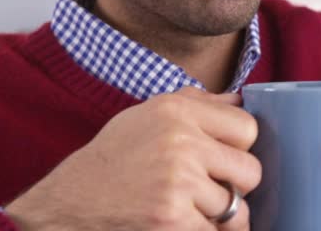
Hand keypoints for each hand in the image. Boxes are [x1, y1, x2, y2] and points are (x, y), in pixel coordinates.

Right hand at [5, 87, 260, 230]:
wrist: (70, 203)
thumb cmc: (115, 157)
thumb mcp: (149, 114)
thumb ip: (198, 103)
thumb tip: (240, 101)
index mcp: (177, 110)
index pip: (248, 129)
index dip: (240, 148)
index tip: (223, 158)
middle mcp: (180, 141)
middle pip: (251, 171)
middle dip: (236, 186)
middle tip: (211, 188)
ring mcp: (177, 182)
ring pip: (237, 209)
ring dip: (219, 215)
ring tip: (191, 208)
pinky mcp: (171, 219)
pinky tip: (182, 223)